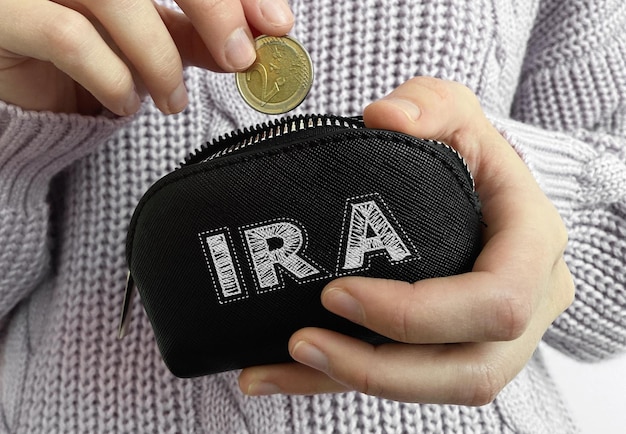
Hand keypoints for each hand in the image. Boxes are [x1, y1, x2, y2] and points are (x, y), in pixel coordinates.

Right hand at [0, 0, 292, 114]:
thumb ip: (196, 34)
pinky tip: (125, 102)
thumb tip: (254, 41)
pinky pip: (68, 36)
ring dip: (160, 58)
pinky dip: (113, 78)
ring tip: (172, 100)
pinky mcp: (5, 12)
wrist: (16, 82)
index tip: (276, 23)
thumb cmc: (84, 50)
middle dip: (213, 8)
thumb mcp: (150, 38)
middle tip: (240, 56)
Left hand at [238, 77, 574, 404]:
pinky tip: (284, 374)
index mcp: (534, 245)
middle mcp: (529, 304)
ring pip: (440, 390)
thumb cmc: (468, 149)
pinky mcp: (461, 348)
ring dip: (358, 383)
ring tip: (280, 365)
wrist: (481, 191)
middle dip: (382, 369)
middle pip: (471, 370)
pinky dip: (345, 382)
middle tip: (302, 341)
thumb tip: (386, 117)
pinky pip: (411, 385)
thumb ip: (427, 103)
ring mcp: (498, 336)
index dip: (419, 313)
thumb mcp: (454, 110)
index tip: (338, 292)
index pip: (496, 301)